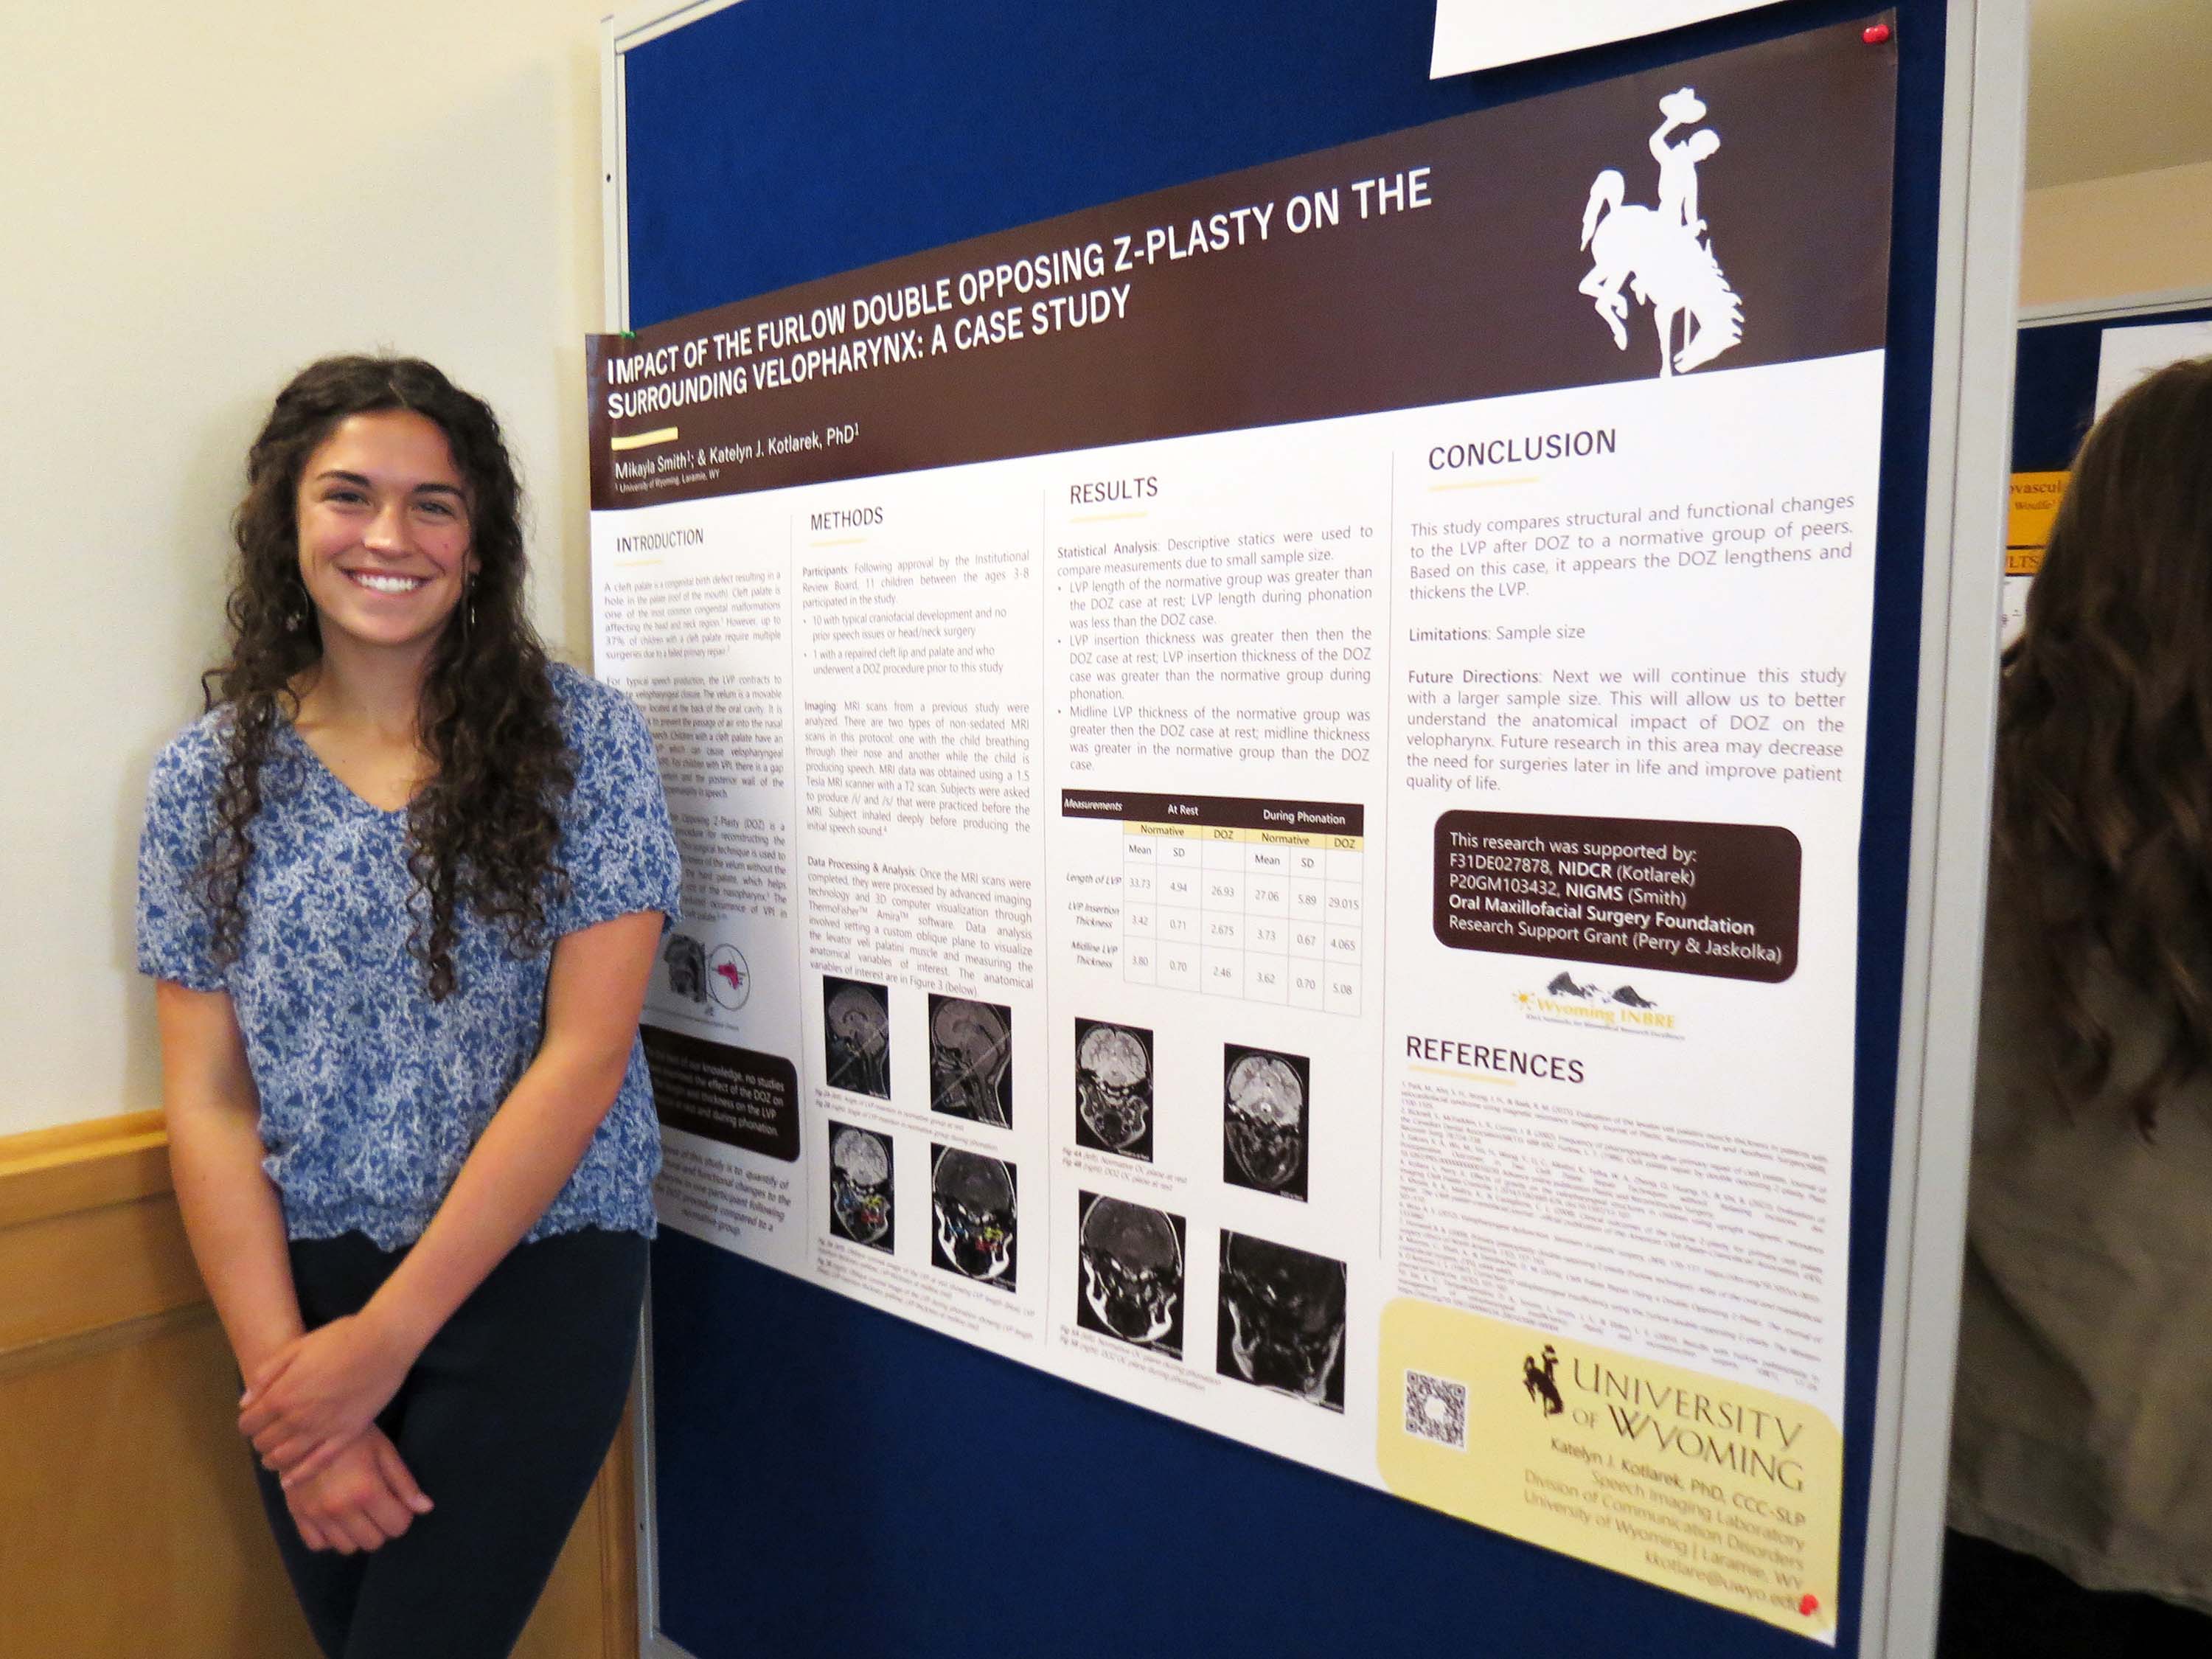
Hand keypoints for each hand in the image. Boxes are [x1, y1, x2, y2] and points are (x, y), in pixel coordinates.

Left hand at [240, 1311, 417, 1485]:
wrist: (383, 1342)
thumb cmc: (340, 1338)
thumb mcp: (296, 1346)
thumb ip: (267, 1374)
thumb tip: (245, 1402)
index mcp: (281, 1395)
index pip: (249, 1423)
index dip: (247, 1424)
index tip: (252, 1421)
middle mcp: (297, 1418)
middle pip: (264, 1442)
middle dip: (259, 1440)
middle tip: (266, 1435)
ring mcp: (322, 1430)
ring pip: (285, 1457)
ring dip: (273, 1460)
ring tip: (273, 1457)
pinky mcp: (346, 1436)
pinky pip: (317, 1463)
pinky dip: (299, 1475)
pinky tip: (289, 1481)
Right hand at [284, 1428, 433, 1554]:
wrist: (307, 1428)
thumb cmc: (353, 1436)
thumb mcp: (384, 1452)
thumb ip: (405, 1483)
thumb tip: (426, 1509)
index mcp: (366, 1491)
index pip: (397, 1526)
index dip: (402, 1516)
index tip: (398, 1504)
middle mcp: (340, 1509)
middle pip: (373, 1542)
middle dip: (382, 1527)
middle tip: (379, 1508)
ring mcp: (316, 1515)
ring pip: (347, 1548)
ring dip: (357, 1535)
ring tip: (358, 1513)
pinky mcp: (297, 1516)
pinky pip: (317, 1545)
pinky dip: (329, 1537)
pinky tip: (336, 1519)